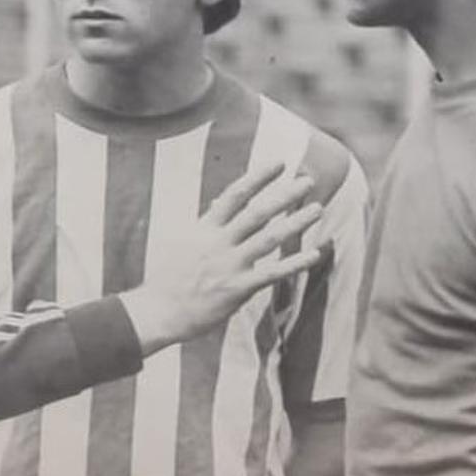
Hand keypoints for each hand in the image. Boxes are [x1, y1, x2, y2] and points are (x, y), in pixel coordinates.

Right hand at [119, 162, 321, 354]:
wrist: (158, 311)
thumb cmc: (167, 278)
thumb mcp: (181, 241)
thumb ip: (205, 223)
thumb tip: (218, 204)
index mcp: (204, 228)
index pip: (235, 194)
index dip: (259, 177)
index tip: (280, 163)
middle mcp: (219, 242)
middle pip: (258, 212)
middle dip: (285, 195)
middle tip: (308, 181)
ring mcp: (230, 265)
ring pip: (269, 238)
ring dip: (296, 222)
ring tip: (317, 209)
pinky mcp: (237, 289)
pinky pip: (272, 273)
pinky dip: (295, 263)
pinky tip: (314, 254)